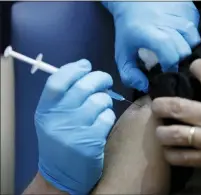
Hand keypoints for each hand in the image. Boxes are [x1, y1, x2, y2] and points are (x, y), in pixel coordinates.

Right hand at [35, 59, 115, 193]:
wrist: (61, 174)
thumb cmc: (59, 140)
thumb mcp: (52, 118)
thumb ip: (64, 97)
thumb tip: (85, 72)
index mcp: (45, 110)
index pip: (58, 81)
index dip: (74, 68)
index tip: (86, 65)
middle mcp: (57, 119)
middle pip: (84, 86)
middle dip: (100, 78)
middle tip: (105, 80)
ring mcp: (74, 131)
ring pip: (99, 101)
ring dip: (105, 100)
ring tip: (102, 106)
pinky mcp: (91, 143)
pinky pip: (107, 117)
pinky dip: (108, 116)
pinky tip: (103, 122)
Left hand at [103, 2, 200, 91]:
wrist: (132, 0)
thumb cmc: (128, 29)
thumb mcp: (122, 53)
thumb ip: (129, 74)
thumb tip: (145, 86)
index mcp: (150, 33)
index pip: (171, 55)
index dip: (171, 66)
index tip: (166, 70)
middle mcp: (168, 22)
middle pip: (185, 50)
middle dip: (179, 60)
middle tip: (170, 61)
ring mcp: (181, 14)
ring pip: (194, 39)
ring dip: (186, 47)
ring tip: (175, 48)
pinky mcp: (189, 9)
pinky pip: (196, 28)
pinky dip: (190, 36)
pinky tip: (179, 35)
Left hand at [152, 59, 200, 188]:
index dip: (197, 67)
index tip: (194, 67)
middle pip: (176, 107)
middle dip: (160, 104)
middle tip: (156, 104)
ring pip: (172, 134)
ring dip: (161, 131)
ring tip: (160, 128)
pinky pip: (180, 158)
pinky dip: (171, 154)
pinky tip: (171, 149)